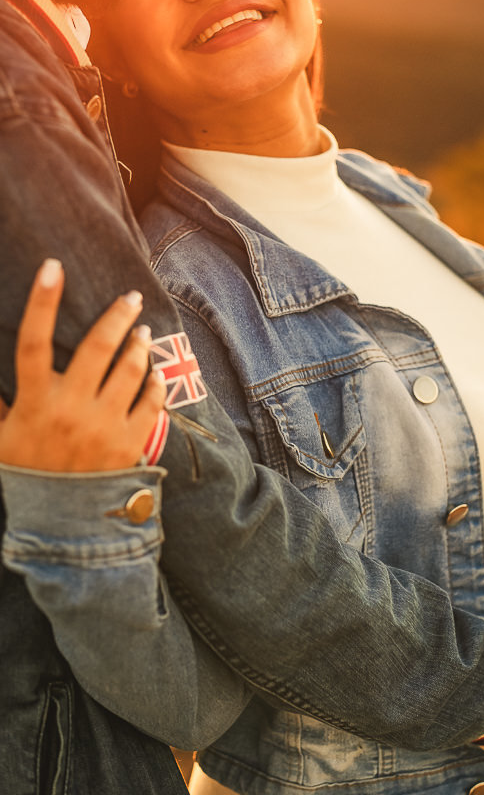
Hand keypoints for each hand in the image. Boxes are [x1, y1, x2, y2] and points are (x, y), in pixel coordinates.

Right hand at [0, 258, 165, 471]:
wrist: (62, 527)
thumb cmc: (28, 477)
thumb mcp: (0, 440)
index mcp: (34, 403)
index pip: (32, 342)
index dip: (41, 302)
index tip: (53, 267)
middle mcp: (70, 409)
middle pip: (96, 347)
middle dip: (116, 316)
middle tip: (130, 298)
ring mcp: (103, 426)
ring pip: (129, 370)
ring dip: (139, 346)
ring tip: (143, 332)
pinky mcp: (130, 443)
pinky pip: (151, 402)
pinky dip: (156, 383)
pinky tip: (156, 372)